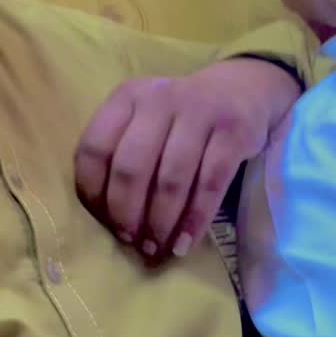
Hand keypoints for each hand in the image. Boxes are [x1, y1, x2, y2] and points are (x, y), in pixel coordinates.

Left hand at [75, 58, 300, 257]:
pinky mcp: (234, 130)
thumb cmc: (182, 118)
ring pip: (171, 179)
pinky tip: (186, 242)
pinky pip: (211, 183)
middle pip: (131, 167)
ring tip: (156, 248)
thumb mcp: (145, 120)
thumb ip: (122, 152)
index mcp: (127, 97)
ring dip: (161, 222)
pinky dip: (196, 219)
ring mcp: (199, 112)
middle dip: (127, 214)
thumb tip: (109, 219)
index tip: (103, 222)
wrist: (242, 89)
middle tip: (131, 241)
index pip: (94, 148)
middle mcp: (160, 99)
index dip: (93, 192)